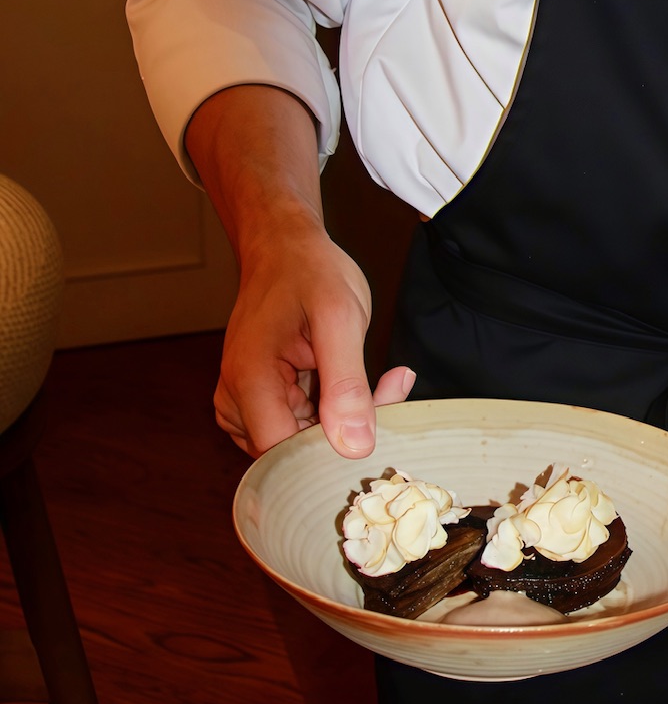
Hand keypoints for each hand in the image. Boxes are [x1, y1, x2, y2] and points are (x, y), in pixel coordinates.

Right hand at [187, 83, 413, 460]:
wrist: (284, 245)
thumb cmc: (307, 270)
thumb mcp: (339, 316)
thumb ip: (346, 382)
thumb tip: (354, 447)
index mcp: (249, 383)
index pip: (290, 458)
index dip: (339, 448)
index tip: (381, 407)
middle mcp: (237, 404)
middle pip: (299, 454)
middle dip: (352, 428)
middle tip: (393, 384)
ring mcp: (247, 406)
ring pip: (306, 444)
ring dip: (351, 418)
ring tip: (384, 378)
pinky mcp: (263, 403)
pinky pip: (305, 427)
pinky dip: (340, 410)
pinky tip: (364, 379)